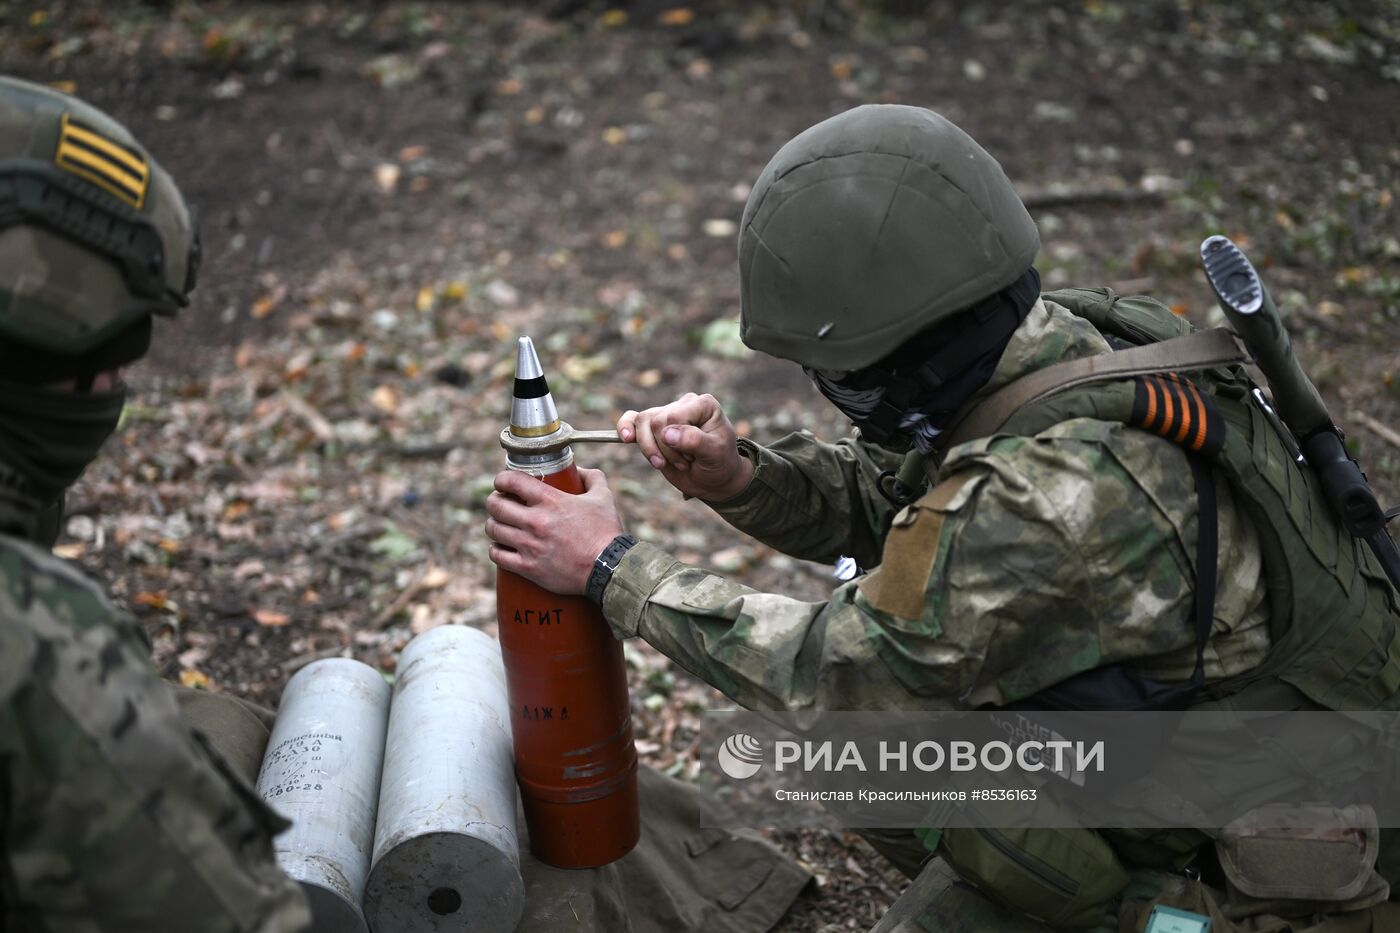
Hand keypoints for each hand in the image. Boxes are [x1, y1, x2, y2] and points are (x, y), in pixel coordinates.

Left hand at [485, 467, 622, 594]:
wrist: (609, 568)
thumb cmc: (606, 532)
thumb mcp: (603, 498)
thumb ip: (592, 478)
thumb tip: (579, 470)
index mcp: (551, 501)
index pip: (512, 481)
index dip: (501, 479)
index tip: (502, 483)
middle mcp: (536, 522)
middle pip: (496, 505)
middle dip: (493, 501)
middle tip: (499, 502)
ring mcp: (530, 546)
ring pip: (494, 529)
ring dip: (493, 524)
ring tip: (499, 524)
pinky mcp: (528, 568)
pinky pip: (497, 556)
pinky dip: (495, 549)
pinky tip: (500, 547)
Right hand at [618, 392, 753, 500]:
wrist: (714, 478)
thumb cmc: (719, 463)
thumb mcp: (715, 454)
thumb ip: (694, 440)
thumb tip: (666, 434)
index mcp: (702, 404)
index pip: (674, 417)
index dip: (677, 443)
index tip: (694, 458)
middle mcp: (683, 404)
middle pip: (655, 421)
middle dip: (665, 449)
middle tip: (684, 462)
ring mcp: (666, 414)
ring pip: (641, 422)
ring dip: (650, 449)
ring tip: (665, 463)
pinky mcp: (652, 428)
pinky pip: (632, 419)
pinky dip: (624, 427)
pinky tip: (625, 437)